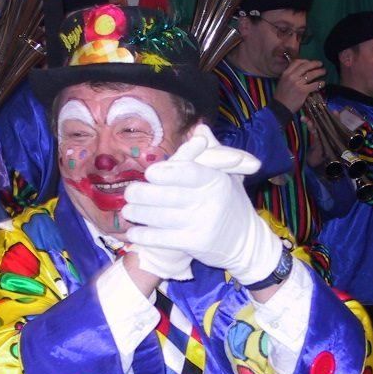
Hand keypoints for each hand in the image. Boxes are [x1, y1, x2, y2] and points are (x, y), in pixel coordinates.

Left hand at [122, 148, 280, 284]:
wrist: (245, 242)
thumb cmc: (229, 202)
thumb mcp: (226, 175)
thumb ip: (210, 153)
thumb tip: (200, 129)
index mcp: (217, 180)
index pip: (190, 172)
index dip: (168, 172)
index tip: (149, 173)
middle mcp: (211, 201)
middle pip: (170, 195)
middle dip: (144, 194)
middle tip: (129, 192)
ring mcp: (204, 223)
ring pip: (162, 217)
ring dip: (139, 214)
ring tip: (128, 210)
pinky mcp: (197, 244)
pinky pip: (164, 239)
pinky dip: (145, 236)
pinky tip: (132, 234)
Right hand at [274, 58, 325, 113]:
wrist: (280, 108)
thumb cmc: (281, 96)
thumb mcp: (282, 82)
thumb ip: (290, 76)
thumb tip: (300, 71)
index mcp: (286, 73)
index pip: (297, 62)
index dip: (305, 60)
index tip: (310, 62)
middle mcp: (292, 76)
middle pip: (306, 66)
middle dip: (315, 64)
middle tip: (321, 64)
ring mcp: (298, 83)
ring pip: (311, 74)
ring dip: (319, 72)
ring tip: (324, 71)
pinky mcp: (303, 91)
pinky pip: (314, 85)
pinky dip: (320, 84)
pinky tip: (323, 83)